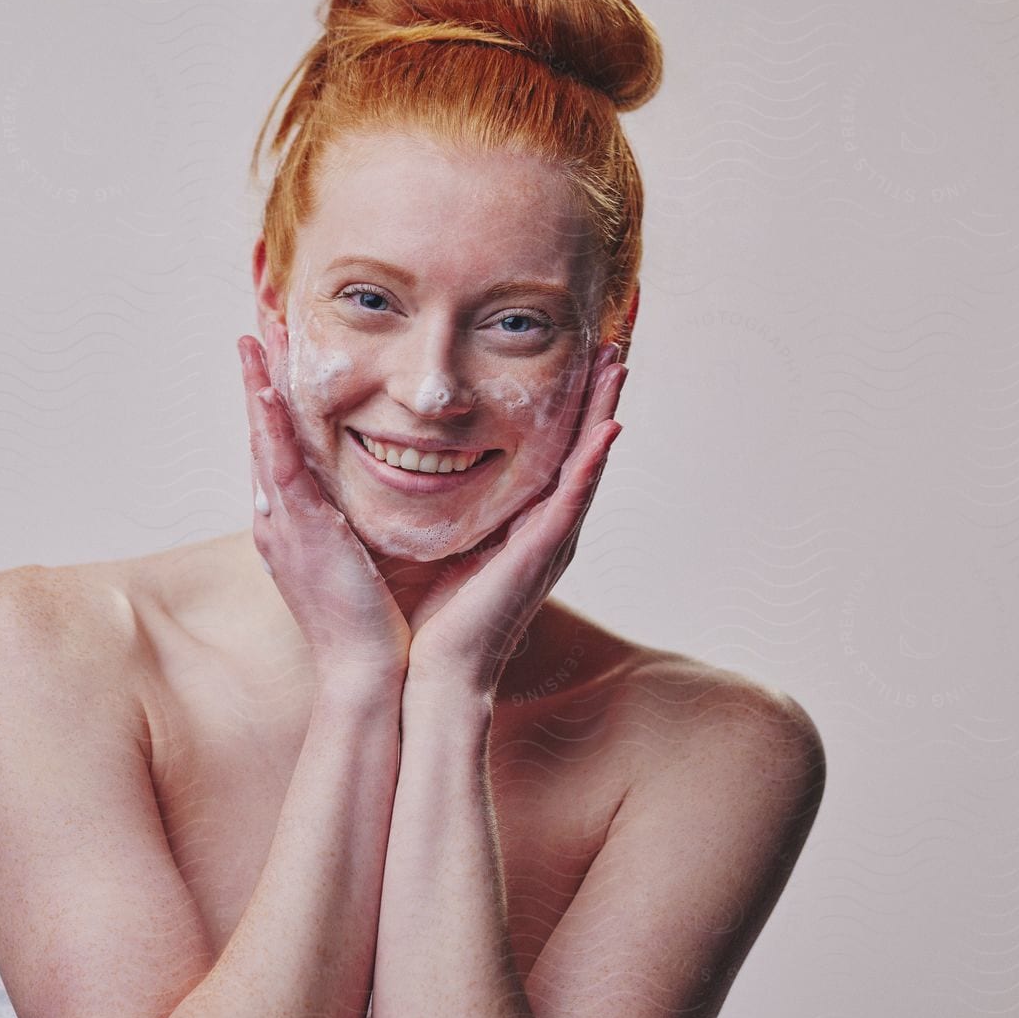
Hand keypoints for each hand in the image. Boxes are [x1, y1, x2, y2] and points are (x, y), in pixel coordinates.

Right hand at [238, 334, 410, 688]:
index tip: (279, 363)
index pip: (281, 452)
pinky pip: (281, 468)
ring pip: (264, 442)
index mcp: (294, 526)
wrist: (368, 674)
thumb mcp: (365, 562)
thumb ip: (362, 527)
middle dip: (259, 383)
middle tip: (256, 331)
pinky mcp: (301, 532)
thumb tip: (378, 499)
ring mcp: (283, 525)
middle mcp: (278, 520)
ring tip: (254, 339)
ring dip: (258, 388)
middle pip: (263, 436)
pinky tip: (270, 390)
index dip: (276, 406)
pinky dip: (273, 427)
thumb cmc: (377, 626)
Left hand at [404, 343, 627, 698]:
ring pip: (586, 465)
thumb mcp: (433, 540)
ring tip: (618, 366)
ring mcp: (548, 543)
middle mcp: (544, 530)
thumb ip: (433, 506)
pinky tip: (608, 430)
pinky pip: (572, 502)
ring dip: (604, 413)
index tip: (571, 358)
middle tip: (611, 345)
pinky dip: (592, 465)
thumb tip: (400, 463)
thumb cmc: (425, 616)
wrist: (427, 672)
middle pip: (579, 450)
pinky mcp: (540, 558)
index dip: (564, 407)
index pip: (550, 453)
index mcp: (519, 525)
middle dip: (595, 397)